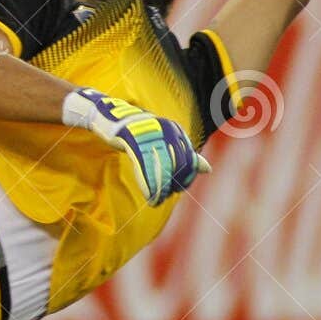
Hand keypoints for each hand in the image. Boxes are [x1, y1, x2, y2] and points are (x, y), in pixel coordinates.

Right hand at [62, 87, 210, 204]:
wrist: (112, 119)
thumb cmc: (139, 135)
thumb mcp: (165, 144)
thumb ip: (185, 156)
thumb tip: (208, 169)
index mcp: (176, 131)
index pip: (189, 162)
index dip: (184, 180)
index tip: (174, 190)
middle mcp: (167, 130)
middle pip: (177, 166)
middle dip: (172, 186)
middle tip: (162, 197)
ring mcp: (149, 132)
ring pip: (161, 167)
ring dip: (160, 189)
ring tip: (155, 200)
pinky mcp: (131, 136)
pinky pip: (144, 165)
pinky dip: (148, 183)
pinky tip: (148, 194)